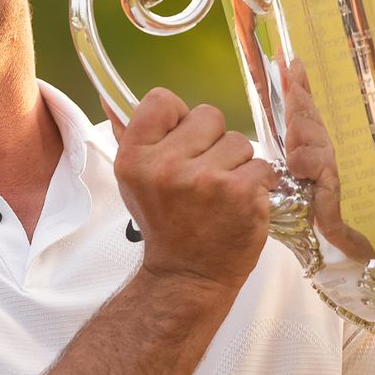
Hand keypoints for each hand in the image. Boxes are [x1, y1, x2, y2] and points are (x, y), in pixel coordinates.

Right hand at [109, 88, 278, 291]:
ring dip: (237, 164)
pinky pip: (262, 165)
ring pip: (239, 141)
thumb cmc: (165, 225)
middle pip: (208, 115)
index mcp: (135, 157)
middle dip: (212, 142)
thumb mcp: (134, 181)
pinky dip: (259, 183)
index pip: (162, 100)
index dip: (178, 119)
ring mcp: (206, 180)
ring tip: (221, 193)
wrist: (187, 276)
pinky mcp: (242, 193)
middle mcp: (167, 166)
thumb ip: (130, 137)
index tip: (181, 145)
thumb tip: (113, 99)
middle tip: (203, 177)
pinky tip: (241, 203)